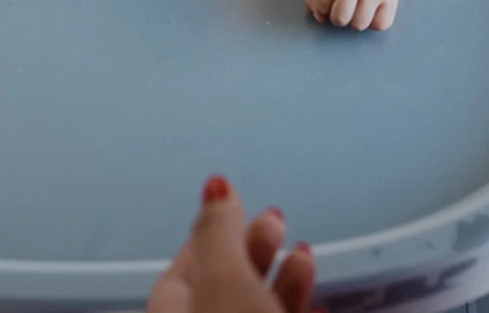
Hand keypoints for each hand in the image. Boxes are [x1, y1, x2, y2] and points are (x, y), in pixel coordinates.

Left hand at [147, 177, 316, 312]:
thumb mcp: (224, 279)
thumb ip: (218, 230)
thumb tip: (214, 187)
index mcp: (172, 310)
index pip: (185, 265)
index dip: (213, 230)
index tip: (234, 202)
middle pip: (224, 284)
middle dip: (253, 247)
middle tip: (275, 220)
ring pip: (256, 305)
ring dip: (284, 278)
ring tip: (304, 254)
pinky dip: (298, 305)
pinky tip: (317, 300)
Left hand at [304, 0, 408, 30]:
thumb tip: (320, 18)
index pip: (320, 6)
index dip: (321, 9)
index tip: (328, 2)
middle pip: (340, 18)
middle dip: (338, 18)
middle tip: (343, 9)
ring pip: (360, 24)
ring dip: (356, 22)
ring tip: (357, 10)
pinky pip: (380, 25)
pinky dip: (375, 23)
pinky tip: (371, 12)